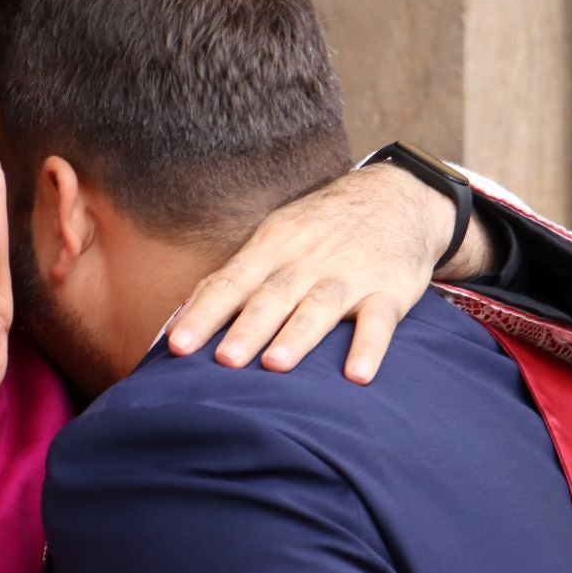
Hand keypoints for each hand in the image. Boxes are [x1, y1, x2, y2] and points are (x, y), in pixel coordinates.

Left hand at [166, 163, 488, 384]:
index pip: (229, 284)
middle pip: (272, 297)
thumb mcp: (272, 241)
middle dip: (247, 328)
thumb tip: (176, 323)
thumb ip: (230, 283)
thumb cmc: (317, 231)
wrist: (395, 196)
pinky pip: (379, 322)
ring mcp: (349, 276)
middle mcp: (306, 262)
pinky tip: (358, 376)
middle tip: (223, 360)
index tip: (176, 346)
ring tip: (276, 364)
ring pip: (319, 307)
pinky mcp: (388, 292)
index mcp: (271, 250)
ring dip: (297, 336)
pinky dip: (370, 347)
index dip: (203, 314)